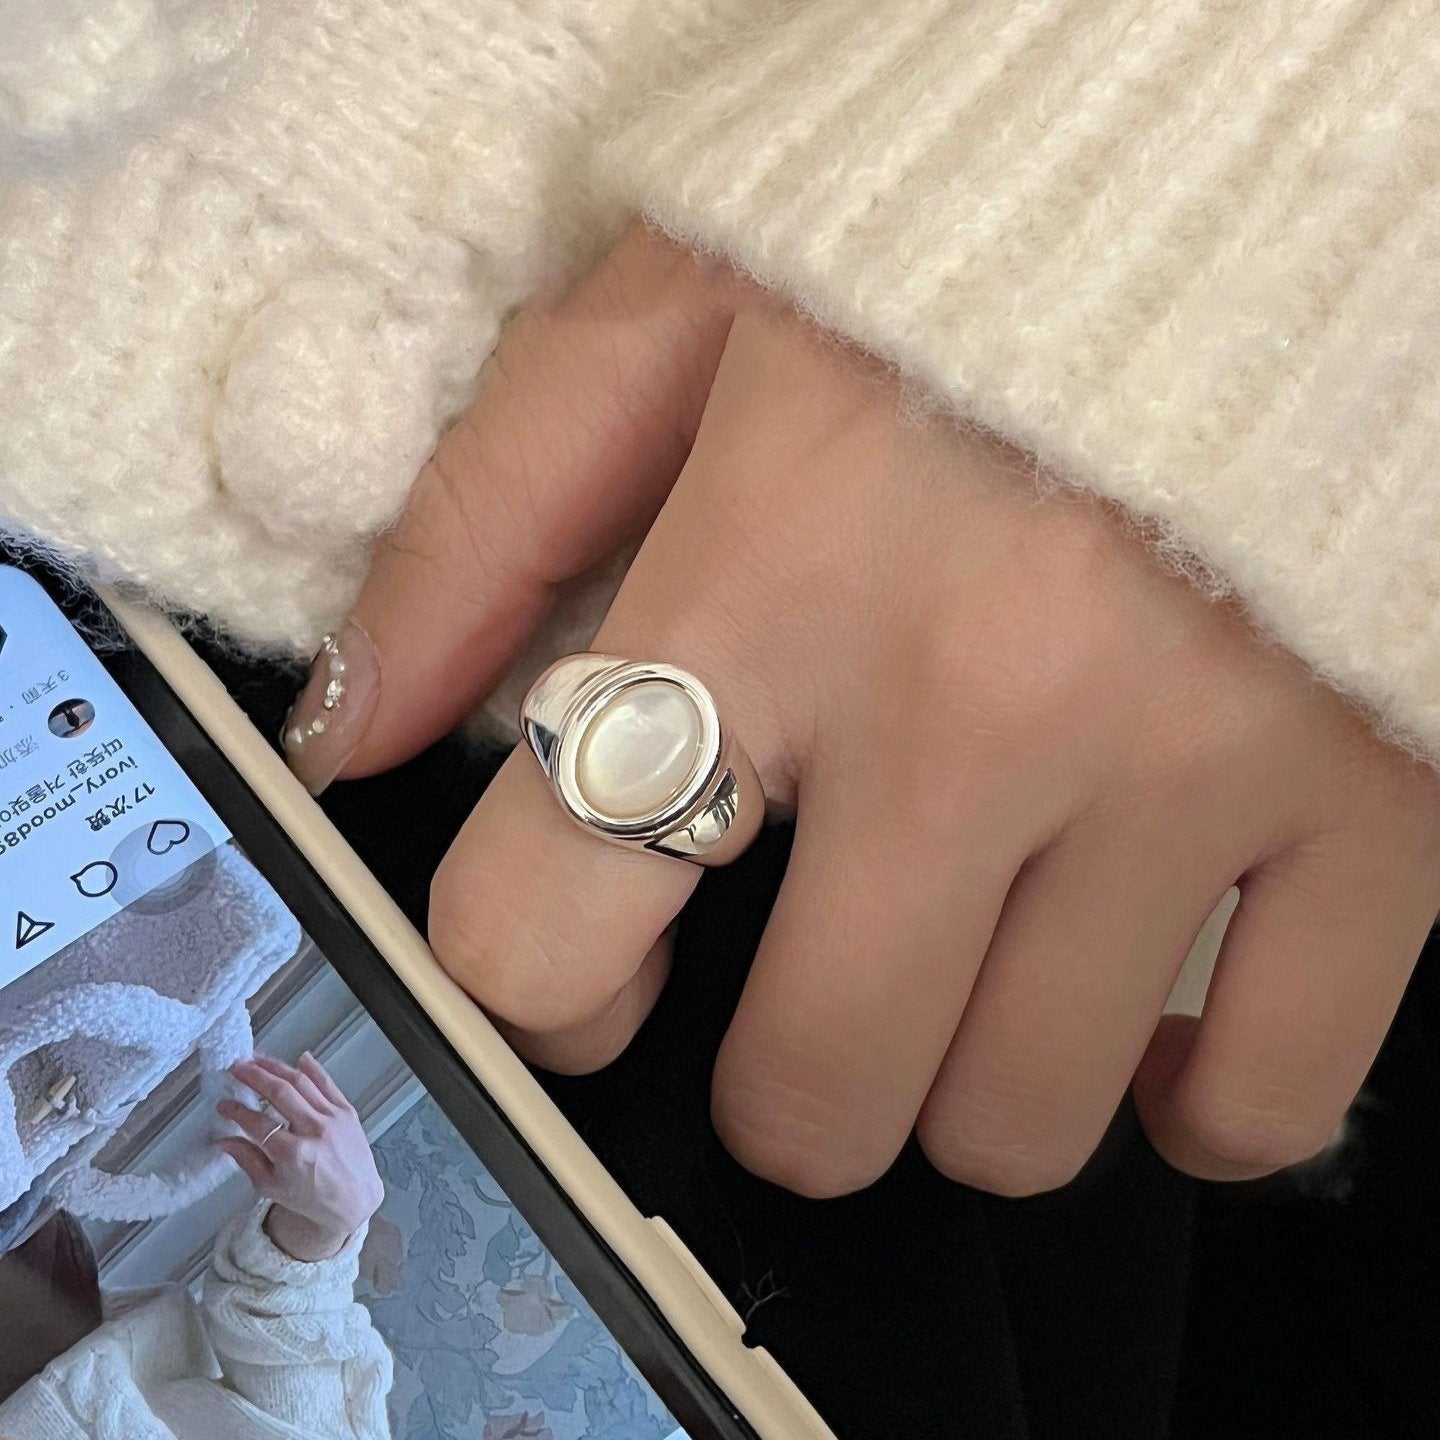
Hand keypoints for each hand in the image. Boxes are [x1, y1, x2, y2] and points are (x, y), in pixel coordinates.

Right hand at [218, 1053, 383, 1259]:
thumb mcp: (271, 1187)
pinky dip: (313, 1068)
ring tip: (258, 1059)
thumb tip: (222, 1140)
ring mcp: (333, 1118)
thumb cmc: (312, 1198)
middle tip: (237, 1068)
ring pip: (302, 1082)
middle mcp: (315, 1131)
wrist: (354, 1200)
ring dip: (277, 1067)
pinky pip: (327, 1083)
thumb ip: (246, 1160)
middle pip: (279, 1092)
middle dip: (255, 1076)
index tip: (223, 1104)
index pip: (257, 1123)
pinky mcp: (347, 1111)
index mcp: (293, 1154)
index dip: (236, 1111)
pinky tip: (298, 1058)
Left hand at [290, 224, 1439, 1197]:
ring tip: (985, 949)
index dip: (538, 988)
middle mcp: (974, 698)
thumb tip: (351, 735)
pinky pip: (1267, 1096)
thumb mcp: (681, 314)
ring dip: (967, 1074)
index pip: (545, 922)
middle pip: (809, 1087)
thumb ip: (487, 522)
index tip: (592, 970)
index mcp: (769, 570)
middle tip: (809, 980)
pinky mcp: (1378, 806)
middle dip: (780, 1074)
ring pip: (1016, 1119)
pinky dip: (1191, 1102)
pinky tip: (1150, 1008)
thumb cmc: (954, 242)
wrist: (1266, 160)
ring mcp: (1191, 770)